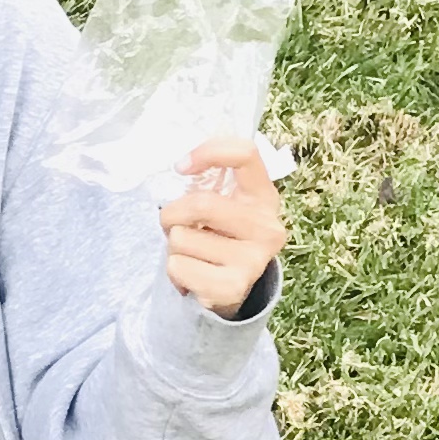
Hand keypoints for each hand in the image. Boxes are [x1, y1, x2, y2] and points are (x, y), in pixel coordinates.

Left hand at [159, 131, 283, 317]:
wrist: (233, 286)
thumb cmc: (221, 234)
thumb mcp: (226, 204)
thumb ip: (210, 183)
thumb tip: (181, 167)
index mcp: (264, 196)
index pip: (246, 154)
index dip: (209, 152)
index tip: (181, 166)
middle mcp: (267, 227)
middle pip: (201, 203)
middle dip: (171, 213)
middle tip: (173, 223)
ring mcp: (253, 260)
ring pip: (181, 238)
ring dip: (173, 245)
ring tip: (192, 252)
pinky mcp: (233, 287)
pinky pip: (178, 267)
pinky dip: (173, 271)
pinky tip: (192, 273)